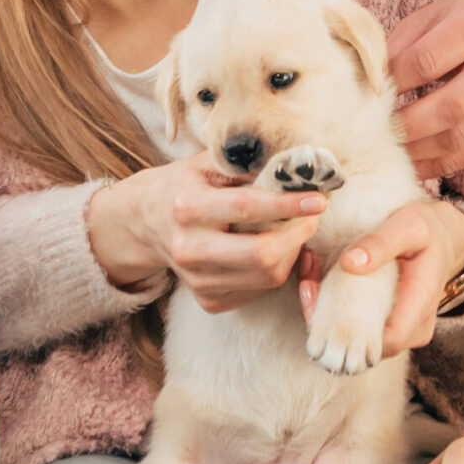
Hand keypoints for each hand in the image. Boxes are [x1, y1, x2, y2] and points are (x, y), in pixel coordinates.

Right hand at [87, 150, 323, 310]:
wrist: (145, 222)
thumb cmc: (185, 186)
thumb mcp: (206, 164)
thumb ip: (245, 166)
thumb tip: (293, 168)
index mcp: (187, 208)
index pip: (247, 209)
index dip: (287, 205)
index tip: (318, 200)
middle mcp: (189, 248)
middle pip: (261, 255)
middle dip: (297, 235)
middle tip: (311, 217)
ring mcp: (198, 280)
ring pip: (266, 276)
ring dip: (291, 252)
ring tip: (293, 229)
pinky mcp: (208, 300)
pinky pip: (259, 289)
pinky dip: (275, 269)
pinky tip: (272, 249)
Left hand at [295, 198, 463, 355]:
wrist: (443, 238)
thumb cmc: (426, 231)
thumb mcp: (407, 226)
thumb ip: (381, 243)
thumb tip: (350, 263)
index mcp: (421, 306)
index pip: (384, 342)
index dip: (347, 333)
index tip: (319, 296)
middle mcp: (415, 328)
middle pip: (366, 348)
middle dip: (331, 325)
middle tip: (307, 285)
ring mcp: (406, 331)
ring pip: (361, 343)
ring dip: (332, 320)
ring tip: (310, 283)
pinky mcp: (394, 326)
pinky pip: (364, 332)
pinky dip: (340, 316)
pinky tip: (321, 288)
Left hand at [386, 0, 463, 178]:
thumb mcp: (447, 8)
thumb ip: (407, 37)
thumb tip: (370, 75)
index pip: (426, 61)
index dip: (392, 81)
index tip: (369, 91)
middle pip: (447, 107)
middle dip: (402, 125)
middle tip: (372, 129)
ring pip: (459, 138)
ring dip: (416, 149)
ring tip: (387, 148)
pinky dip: (437, 163)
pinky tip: (413, 161)